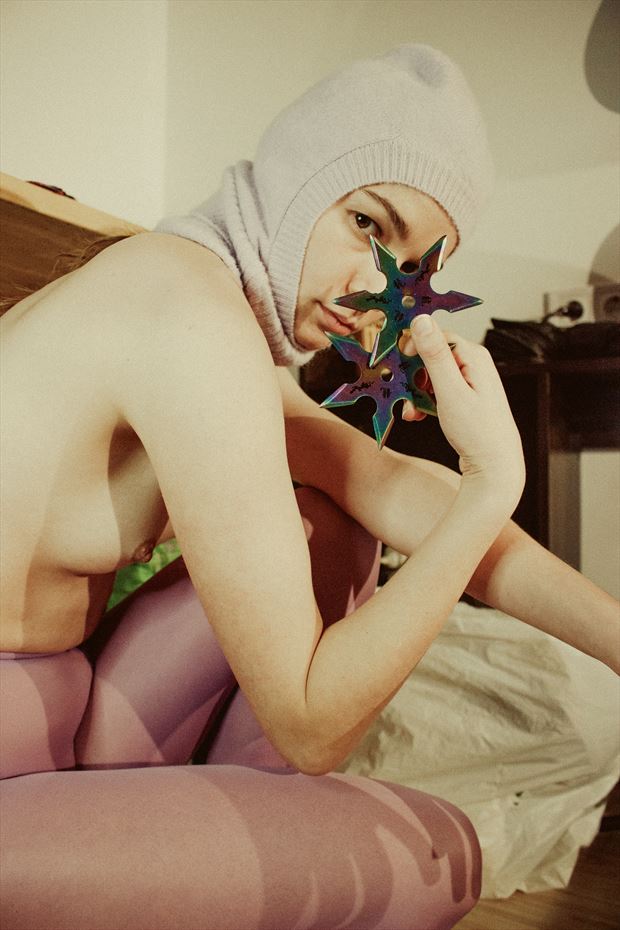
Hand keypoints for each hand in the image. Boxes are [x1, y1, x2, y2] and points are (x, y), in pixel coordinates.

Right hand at [404, 316, 524, 498]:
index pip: (436, 336)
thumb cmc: (477, 432)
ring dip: (416, 391)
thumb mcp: (450, 391)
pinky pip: (438, 390)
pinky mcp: (466, 397)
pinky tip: (418, 415)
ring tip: (411, 412)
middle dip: (413, 375)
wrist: (495, 467)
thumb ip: (435, 355)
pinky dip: (425, 401)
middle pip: (432, 356)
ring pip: (432, 376)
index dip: (413, 348)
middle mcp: (475, 364)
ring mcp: (471, 381)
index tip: (397, 364)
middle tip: (403, 393)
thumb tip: (421, 320)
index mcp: (474, 356)